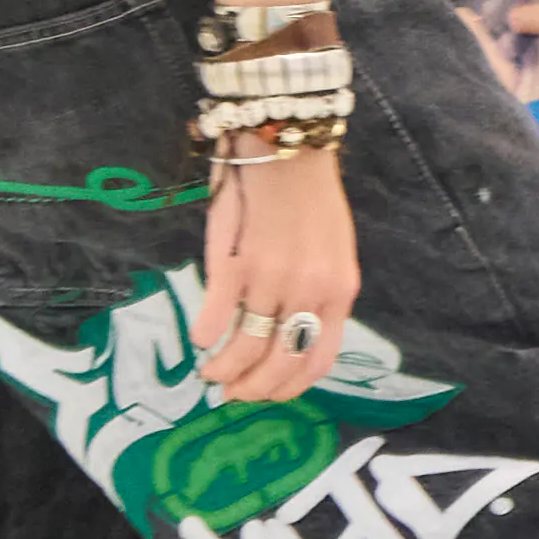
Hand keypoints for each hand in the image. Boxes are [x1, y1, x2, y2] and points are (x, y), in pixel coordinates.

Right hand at [203, 142, 362, 405]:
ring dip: (224, 370)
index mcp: (339, 291)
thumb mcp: (331, 248)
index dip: (290, 386)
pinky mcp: (237, 264)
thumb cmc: (308, 194)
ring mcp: (273, 280)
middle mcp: (310, 292)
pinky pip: (216, 316)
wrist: (286, 143)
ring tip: (210, 373)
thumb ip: (316, 291)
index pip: (318, 360)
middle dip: (254, 389)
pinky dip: (205, 334)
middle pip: (281, 363)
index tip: (269, 394)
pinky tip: (200, 338)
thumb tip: (291, 331)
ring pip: (246, 347)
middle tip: (232, 394)